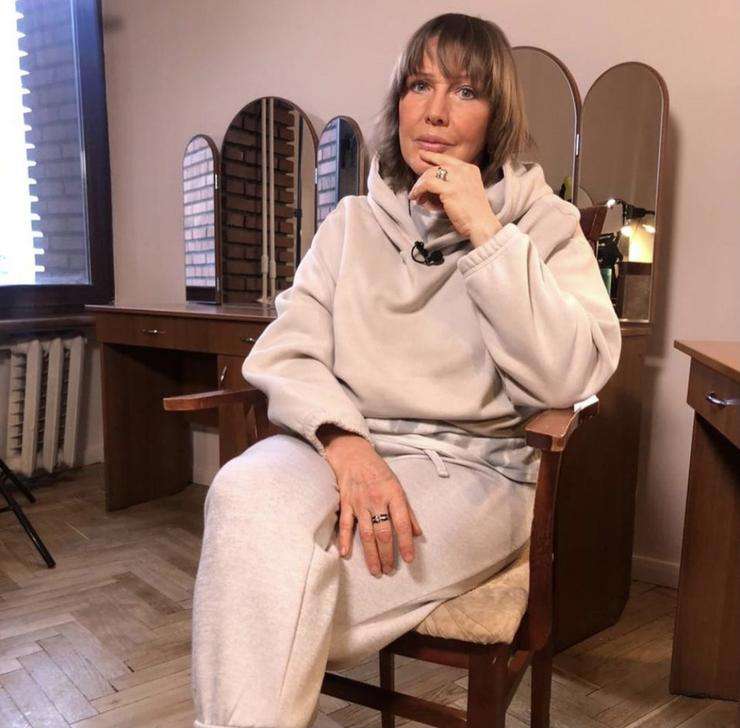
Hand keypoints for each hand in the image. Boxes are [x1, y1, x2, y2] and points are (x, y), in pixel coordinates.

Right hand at [320, 432, 422, 575]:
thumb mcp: (398, 486)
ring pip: (366, 534)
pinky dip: (345, 540)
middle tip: (390, 570)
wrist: (354, 455)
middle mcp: (377, 500)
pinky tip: (346, 554)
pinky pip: (345, 524)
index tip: (409, 559)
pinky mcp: (346, 503)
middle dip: (387, 555)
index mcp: (393, 495)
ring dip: (371, 554)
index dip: (406, 543)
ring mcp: (359, 502)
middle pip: (383, 533)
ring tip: (376, 570)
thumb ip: (407, 511)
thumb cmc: (379, 471)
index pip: (402, 523)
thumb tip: (417, 533)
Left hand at [409, 148, 502, 246]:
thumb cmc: (474, 214)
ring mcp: (457, 178)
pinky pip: (427, 184)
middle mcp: (464, 170)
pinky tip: (416, 197)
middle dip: (423, 178)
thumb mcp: (467, 191)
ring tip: (416, 197)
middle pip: (436, 167)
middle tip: (417, 190)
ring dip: (419, 186)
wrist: (481, 224)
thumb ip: (455, 183)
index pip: (447, 159)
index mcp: (470, 169)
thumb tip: (433, 185)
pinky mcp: (449, 189)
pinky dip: (418, 190)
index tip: (422, 155)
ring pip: (430, 174)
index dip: (432, 156)